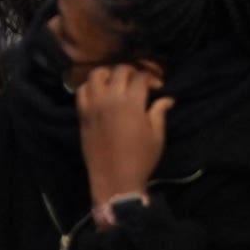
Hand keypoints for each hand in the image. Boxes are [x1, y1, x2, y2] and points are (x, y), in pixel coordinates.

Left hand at [76, 61, 170, 208]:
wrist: (115, 179)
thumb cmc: (141, 159)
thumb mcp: (156, 137)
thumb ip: (159, 113)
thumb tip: (168, 98)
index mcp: (132, 103)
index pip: (140, 77)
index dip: (151, 77)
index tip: (157, 87)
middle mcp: (110, 98)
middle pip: (119, 70)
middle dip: (132, 72)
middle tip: (138, 82)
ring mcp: (93, 104)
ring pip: (96, 74)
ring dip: (108, 73)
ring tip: (117, 82)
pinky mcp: (82, 113)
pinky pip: (82, 90)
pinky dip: (91, 85)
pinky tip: (100, 92)